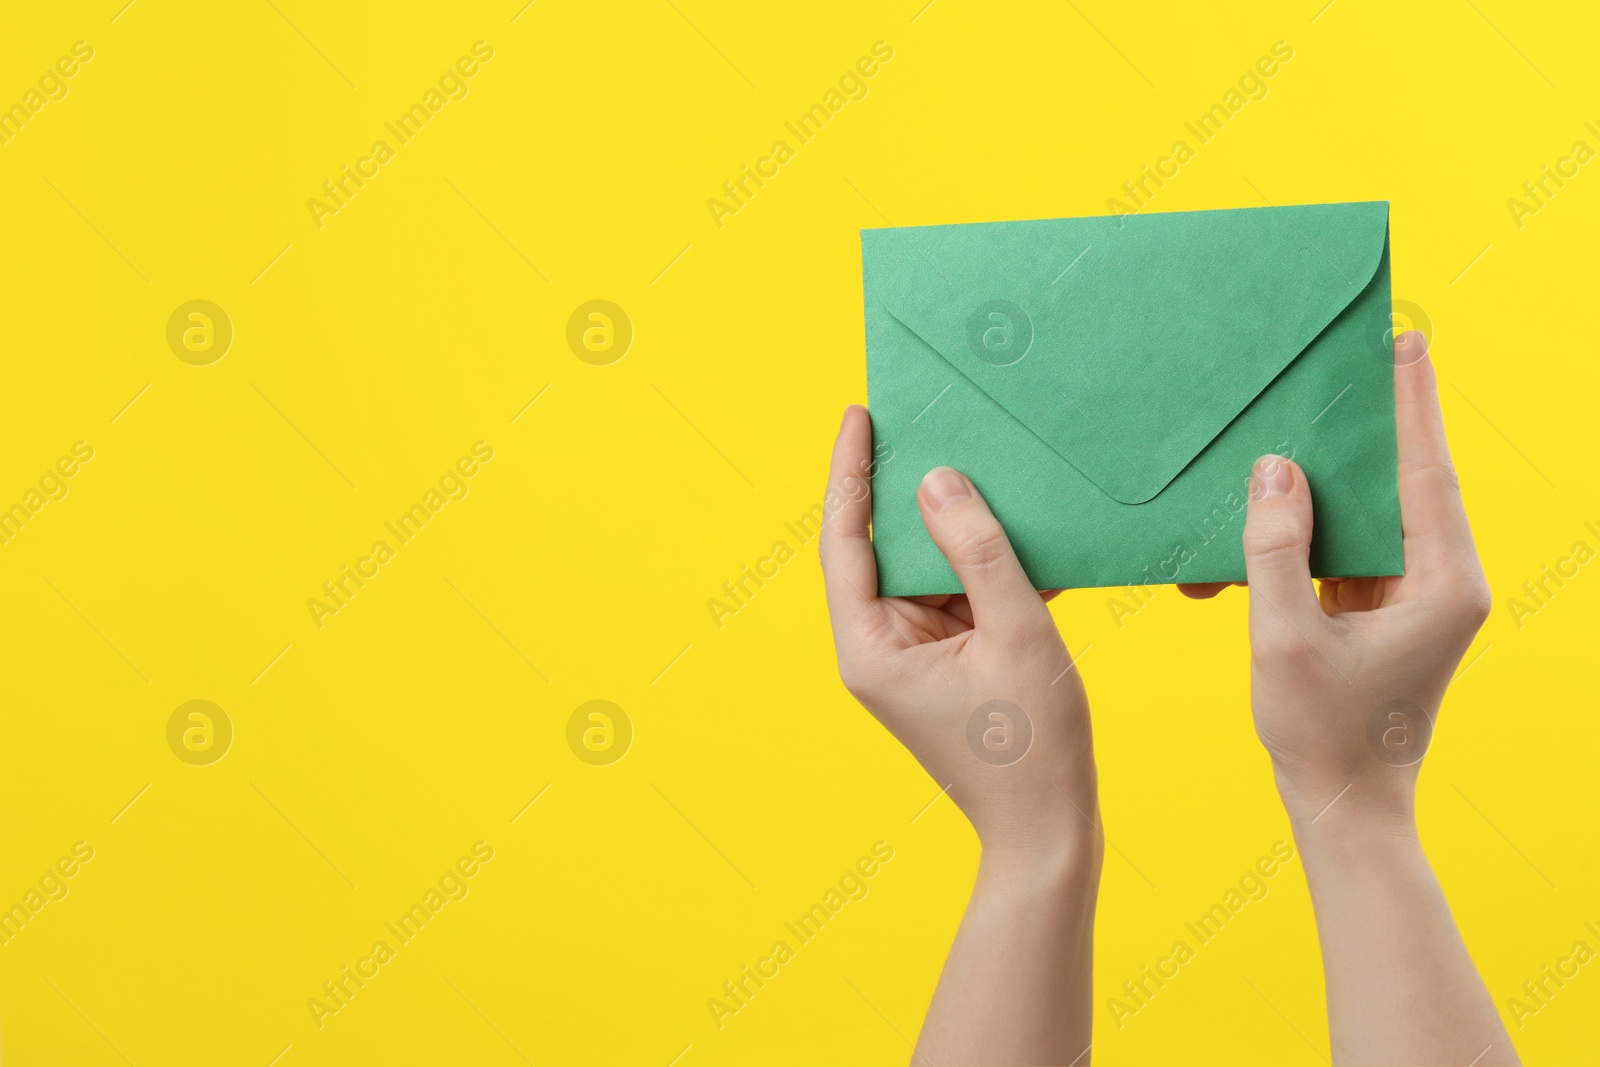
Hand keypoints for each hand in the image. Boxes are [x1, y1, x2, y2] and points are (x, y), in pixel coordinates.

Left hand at [821, 405, 1097, 856]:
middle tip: (925, 417)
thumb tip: (938, 480)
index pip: (846, 540)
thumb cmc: (1033, 746)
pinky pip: (957, 594)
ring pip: (924, 568)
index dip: (850, 472)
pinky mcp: (945, 662)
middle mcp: (877, 648)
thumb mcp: (1016, 633)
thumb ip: (980, 552)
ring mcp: (911, 656)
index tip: (859, 413)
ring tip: (980, 459)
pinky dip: (983, 564)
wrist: (1051, 831)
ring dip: (954, 525)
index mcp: (870, 647)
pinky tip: (1017, 524)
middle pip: (882, 548)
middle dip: (906, 487)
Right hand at [1185, 331, 1513, 1064]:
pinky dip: (1321, 524)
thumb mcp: (1283, 637)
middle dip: (1382, 423)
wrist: (1344, 806)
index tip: (1407, 344)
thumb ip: (1276, 549)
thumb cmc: (1320, 733)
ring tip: (1317, 417)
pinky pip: (1356, 547)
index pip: (1426, 475)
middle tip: (1364, 357)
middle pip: (1410, 482)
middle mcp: (1442, 583)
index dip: (1413, 406)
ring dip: (1344, 473)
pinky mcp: (1389, 611)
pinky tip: (1283, 499)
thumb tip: (1276, 470)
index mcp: (1440, 585)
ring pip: (1381, 512)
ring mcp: (1418, 598)